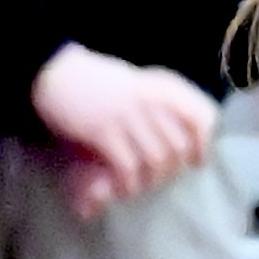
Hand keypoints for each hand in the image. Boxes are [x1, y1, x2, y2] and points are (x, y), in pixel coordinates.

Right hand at [32, 44, 218, 217]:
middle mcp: (148, 101)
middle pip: (178, 147)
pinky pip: (128, 166)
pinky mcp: (103, 130)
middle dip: (171, 169)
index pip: (200, 117)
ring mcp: (126, 116)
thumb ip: (160, 104)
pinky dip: (129, 183)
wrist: (55, 71)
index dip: (202, 144)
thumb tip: (182, 140)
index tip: (195, 162)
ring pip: (156, 160)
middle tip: (157, 178)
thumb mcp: (136, 84)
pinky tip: (123, 188)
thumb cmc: (97, 81)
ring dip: (150, 180)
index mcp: (160, 88)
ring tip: (139, 186)